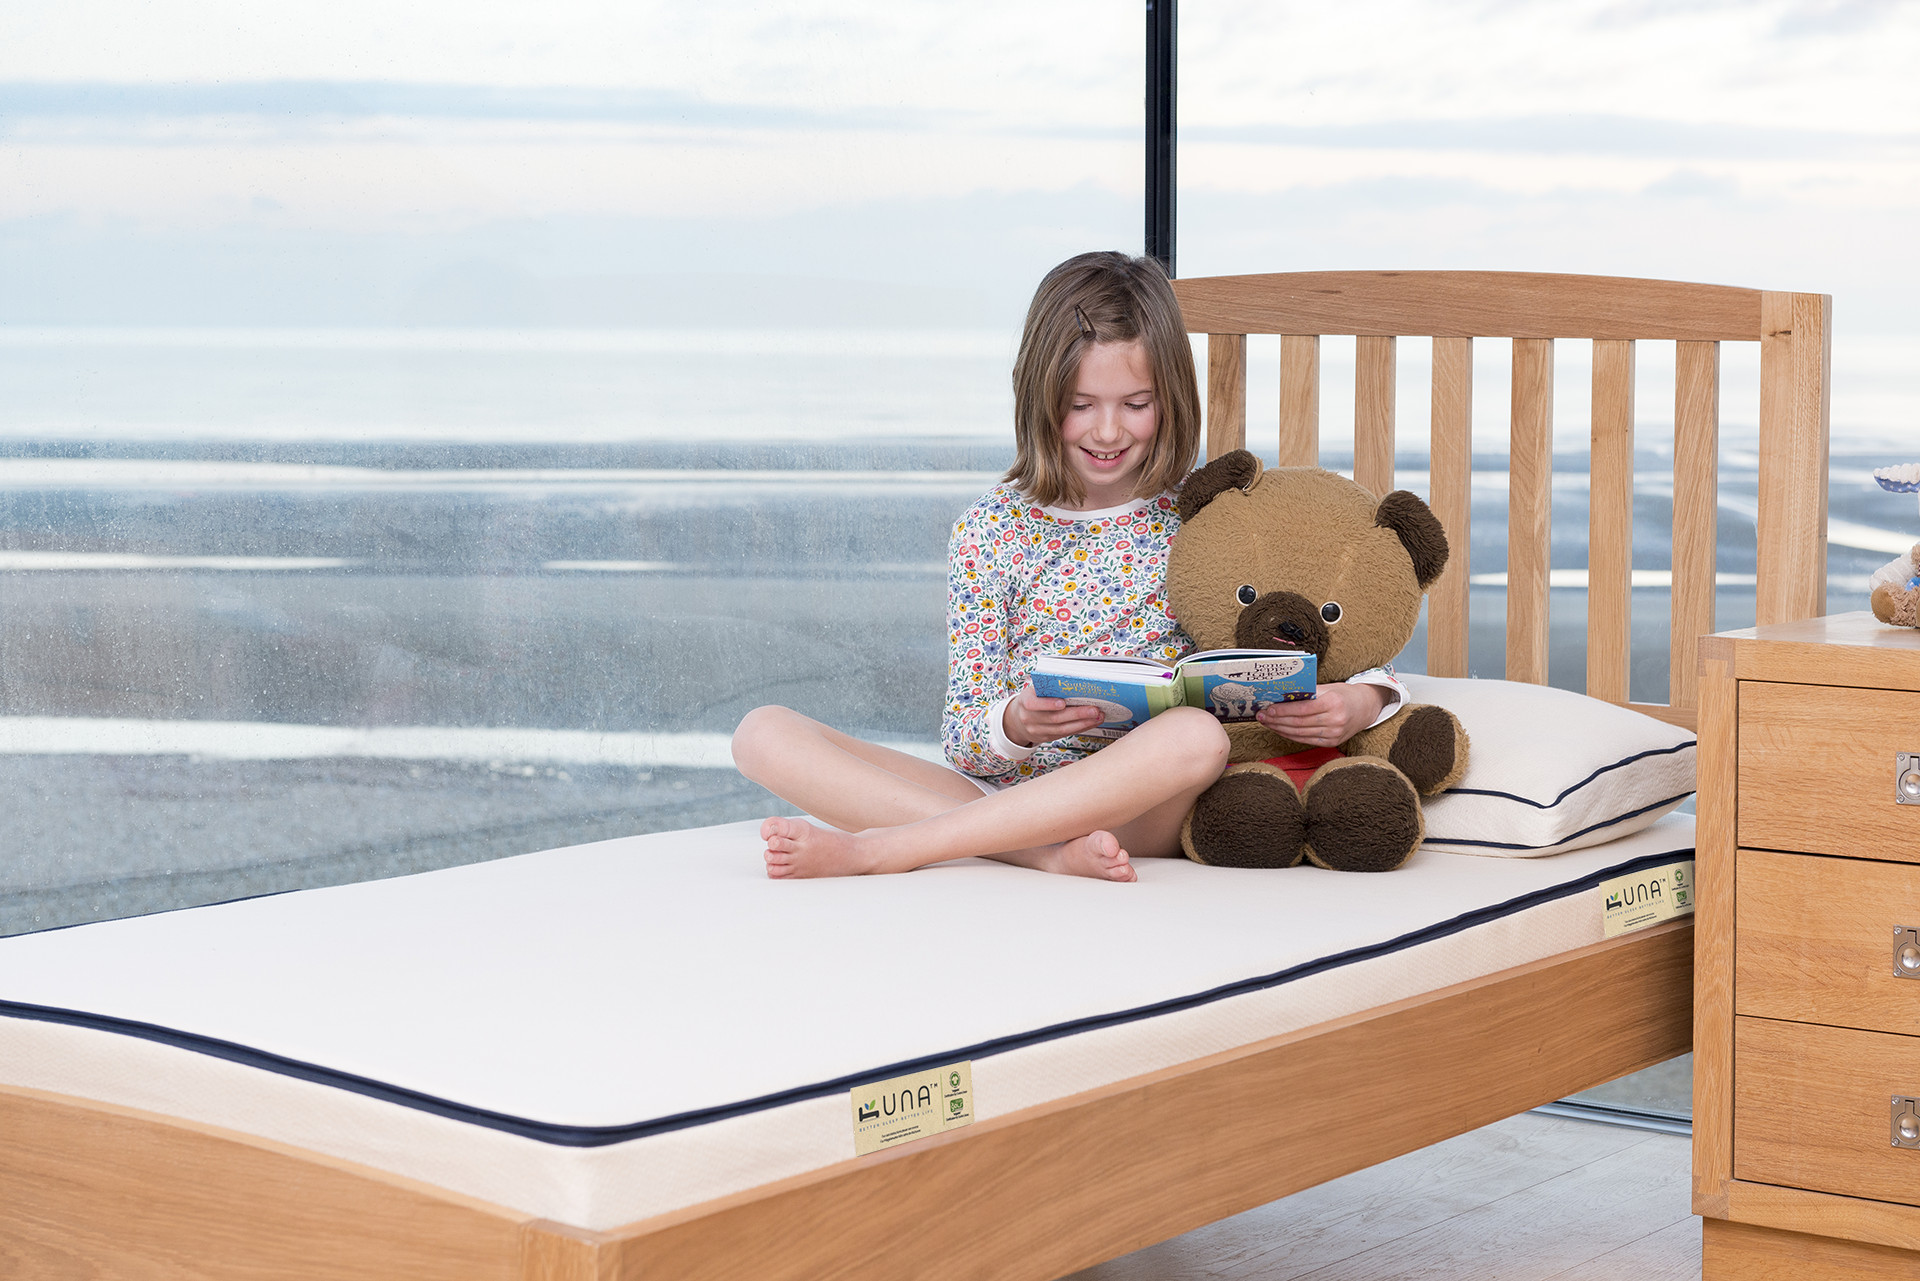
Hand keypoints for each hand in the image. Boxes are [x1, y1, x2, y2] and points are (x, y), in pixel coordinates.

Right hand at [1002, 680, 1106, 747]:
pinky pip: (1065, 734)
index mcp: (1025, 702)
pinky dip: (1080, 728)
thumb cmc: (1031, 699)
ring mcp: (1037, 731)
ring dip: (1083, 723)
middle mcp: (1029, 718)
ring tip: (1098, 716)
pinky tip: (1091, 722)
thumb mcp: (1033, 690)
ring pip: (1062, 729)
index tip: (1063, 703)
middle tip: (1094, 709)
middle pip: (1055, 718)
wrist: (1017, 720)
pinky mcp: (1046, 738)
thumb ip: (1047, 687)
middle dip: (1077, 714)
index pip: (1034, 704)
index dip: (1048, 704)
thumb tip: (1073, 679)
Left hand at [1255, 683, 1388, 747]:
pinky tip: (1280, 730)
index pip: (1302, 709)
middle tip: (1261, 716)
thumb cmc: (1343, 694)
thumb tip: (1281, 696)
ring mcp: (1334, 734)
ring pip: (1300, 733)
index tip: (1268, 708)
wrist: (1365, 707)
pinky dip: (1290, 735)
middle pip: (1298, 723)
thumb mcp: (1327, 688)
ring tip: (1267, 723)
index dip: (1283, 710)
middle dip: (1276, 720)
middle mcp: (1335, 720)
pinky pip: (1306, 740)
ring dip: (1280, 729)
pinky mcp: (1332, 742)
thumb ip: (1307, 693)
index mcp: (1333, 702)